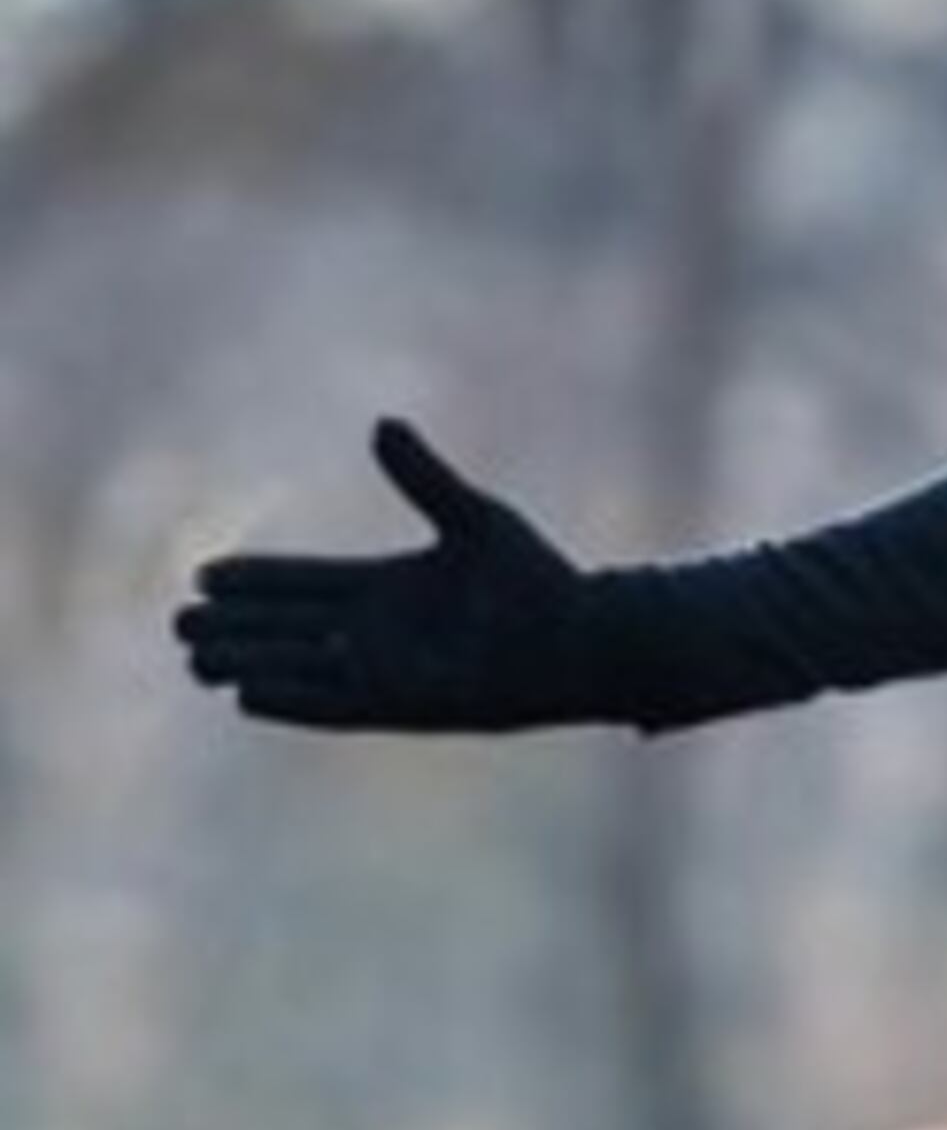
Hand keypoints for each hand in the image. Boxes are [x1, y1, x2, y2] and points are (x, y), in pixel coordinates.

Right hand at [175, 419, 604, 730]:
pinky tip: (247, 694)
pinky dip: (292, 699)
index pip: (302, 582)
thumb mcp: (473, 518)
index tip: (205, 573)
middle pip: (285, 627)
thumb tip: (381, 424)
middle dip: (235, 626)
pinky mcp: (403, 704)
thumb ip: (422, 477)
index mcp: (385, 586)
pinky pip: (332, 705)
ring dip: (251, 661)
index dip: (255, 580)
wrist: (583, 638)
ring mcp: (386, 670)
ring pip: (298, 666)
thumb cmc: (537, 580)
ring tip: (197, 658)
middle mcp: (376, 631)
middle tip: (181, 621)